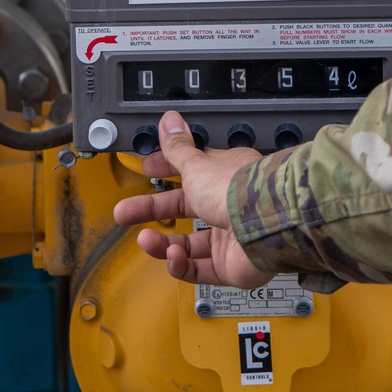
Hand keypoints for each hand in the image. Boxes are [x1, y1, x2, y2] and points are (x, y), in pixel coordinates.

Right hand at [112, 110, 273, 288]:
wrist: (266, 225)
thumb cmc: (238, 190)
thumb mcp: (197, 165)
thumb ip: (178, 149)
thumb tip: (169, 122)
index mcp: (223, 175)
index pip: (190, 170)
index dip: (166, 170)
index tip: (147, 170)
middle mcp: (227, 205)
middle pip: (183, 209)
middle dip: (151, 210)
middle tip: (125, 211)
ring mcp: (230, 237)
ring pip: (188, 243)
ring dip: (163, 243)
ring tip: (144, 240)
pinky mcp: (230, 266)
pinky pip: (199, 269)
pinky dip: (181, 265)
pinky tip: (171, 256)